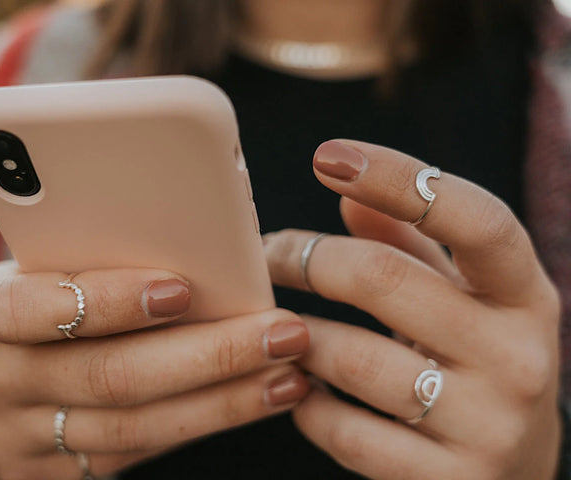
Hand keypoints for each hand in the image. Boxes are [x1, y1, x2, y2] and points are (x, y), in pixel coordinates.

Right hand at [0, 262, 309, 478]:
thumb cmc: (18, 319)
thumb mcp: (30, 279)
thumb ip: (87, 266)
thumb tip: (194, 246)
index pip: (36, 308)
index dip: (111, 300)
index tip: (182, 288)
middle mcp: (2, 384)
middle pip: (111, 377)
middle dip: (206, 356)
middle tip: (281, 331)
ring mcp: (26, 441)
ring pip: (136, 427)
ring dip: (223, 400)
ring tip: (288, 373)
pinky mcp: (57, 479)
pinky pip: (140, 452)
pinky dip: (202, 423)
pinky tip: (255, 399)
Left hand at [264, 140, 561, 479]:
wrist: (514, 477)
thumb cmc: (473, 364)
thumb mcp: (463, 300)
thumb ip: (412, 244)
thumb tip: (351, 192)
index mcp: (525, 296)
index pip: (475, 219)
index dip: (397, 178)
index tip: (328, 157)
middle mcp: (519, 358)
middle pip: (384, 280)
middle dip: (305, 258)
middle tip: (266, 253)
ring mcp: (488, 426)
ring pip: (352, 359)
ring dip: (293, 334)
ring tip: (273, 323)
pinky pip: (344, 431)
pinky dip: (306, 403)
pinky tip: (300, 388)